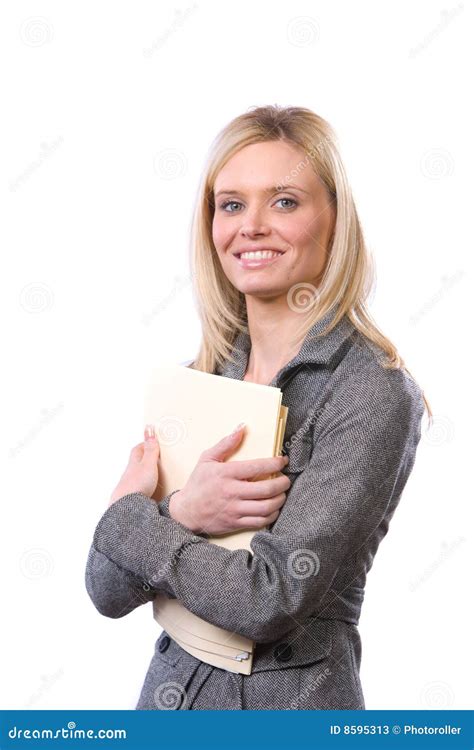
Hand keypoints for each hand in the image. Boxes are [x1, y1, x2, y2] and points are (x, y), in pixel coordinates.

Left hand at [108, 425, 159, 506]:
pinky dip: (144, 487)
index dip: (144, 444)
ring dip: (143, 474)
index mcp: (134, 463)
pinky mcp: (131, 499)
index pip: (138, 449)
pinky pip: (138, 489)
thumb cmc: (136, 485)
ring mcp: (130, 487)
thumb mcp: (148, 464)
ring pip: (136, 477)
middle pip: (136, 463)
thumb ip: (150, 449)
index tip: (151, 439)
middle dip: (143, 458)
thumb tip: (149, 428)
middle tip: (152, 454)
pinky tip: (149, 491)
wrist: (125, 509)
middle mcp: (130, 474)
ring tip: (153, 474)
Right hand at [169, 423, 290, 534]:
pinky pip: (259, 521)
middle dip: (282, 483)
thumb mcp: (206, 459)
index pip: (257, 467)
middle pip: (266, 489)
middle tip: (286, 480)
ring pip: (266, 507)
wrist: (186, 512)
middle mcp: (231, 492)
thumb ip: (225, 444)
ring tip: (282, 494)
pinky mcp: (235, 523)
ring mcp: (234, 509)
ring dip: (279, 500)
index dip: (275, 463)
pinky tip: (273, 509)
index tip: (282, 461)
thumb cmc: (198, 484)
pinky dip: (271, 515)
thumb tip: (241, 428)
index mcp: (226, 474)